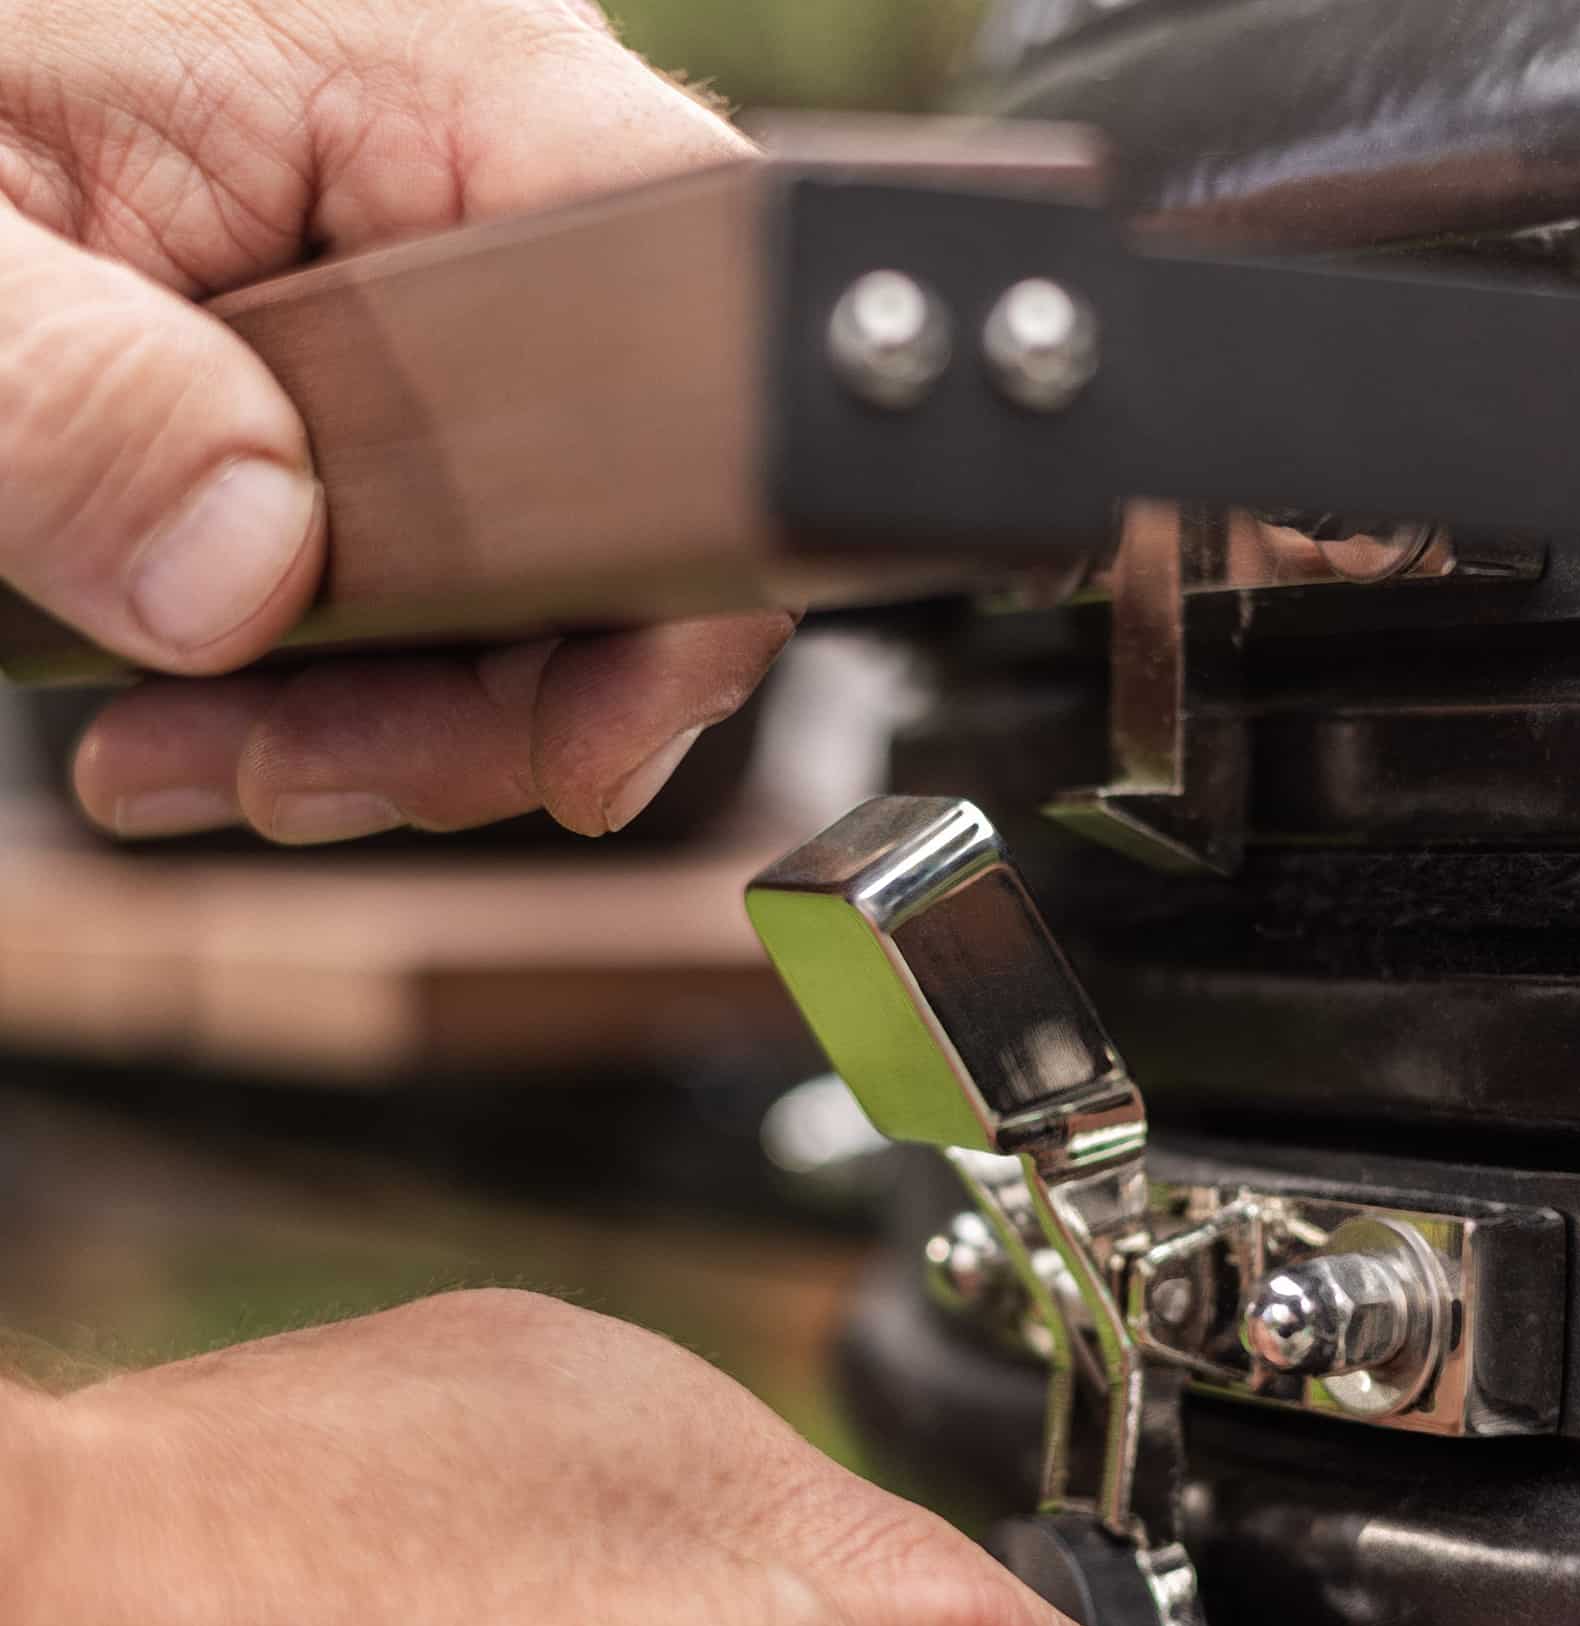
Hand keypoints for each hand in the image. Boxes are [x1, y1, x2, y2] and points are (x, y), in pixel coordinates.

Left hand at [0, 0, 793, 843]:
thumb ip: (74, 389)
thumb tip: (245, 570)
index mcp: (424, 79)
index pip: (691, 329)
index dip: (681, 577)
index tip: (580, 756)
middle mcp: (470, 171)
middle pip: (622, 499)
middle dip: (486, 699)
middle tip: (307, 779)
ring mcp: (426, 273)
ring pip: (527, 555)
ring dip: (393, 712)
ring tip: (192, 751)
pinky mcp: (367, 355)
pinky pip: (425, 537)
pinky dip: (337, 659)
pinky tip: (198, 698)